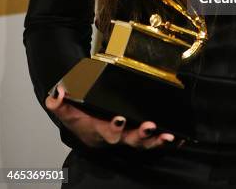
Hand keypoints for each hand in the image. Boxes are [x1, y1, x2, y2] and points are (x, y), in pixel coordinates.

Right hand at [45, 83, 176, 149]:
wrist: (85, 121)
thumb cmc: (79, 114)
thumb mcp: (66, 109)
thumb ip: (59, 103)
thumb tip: (57, 93)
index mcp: (99, 130)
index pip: (106, 132)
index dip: (113, 128)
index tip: (119, 118)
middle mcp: (116, 136)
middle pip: (129, 140)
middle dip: (140, 135)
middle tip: (149, 126)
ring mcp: (129, 135)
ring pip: (143, 142)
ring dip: (156, 140)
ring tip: (167, 136)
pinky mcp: (138, 133)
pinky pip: (153, 139)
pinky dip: (166, 140)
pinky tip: (177, 137)